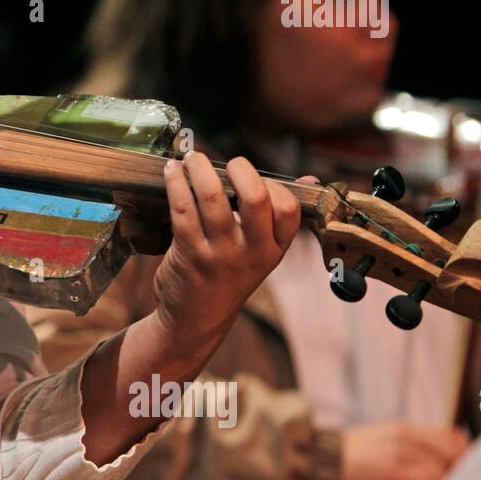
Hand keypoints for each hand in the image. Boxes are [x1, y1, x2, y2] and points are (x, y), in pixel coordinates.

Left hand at [151, 153, 300, 359]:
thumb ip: (278, 218)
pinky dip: (175, 184)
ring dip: (199, 169)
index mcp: (274, 250)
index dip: (271, 184)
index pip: (288, 208)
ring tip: (191, 158)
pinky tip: (171, 172)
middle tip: (226, 162)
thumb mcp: (261, 253)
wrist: (195, 321)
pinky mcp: (189, 255)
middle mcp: (252, 253)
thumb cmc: (228, 277)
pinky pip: (182, 210)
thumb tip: (309, 179)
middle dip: (239, 168)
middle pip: (255, 197)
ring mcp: (220, 255)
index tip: (251, 177)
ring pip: (213, 198)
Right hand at [340, 422, 468, 479]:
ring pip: (444, 469)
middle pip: (453, 452)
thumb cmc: (344, 466)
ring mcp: (403, 451)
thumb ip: (407, 466)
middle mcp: (406, 435)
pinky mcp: (397, 469)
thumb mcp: (379, 455)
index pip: (449, 436)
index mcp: (402, 429)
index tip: (465, 475)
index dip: (462, 456)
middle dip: (461, 475)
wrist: (316, 464)